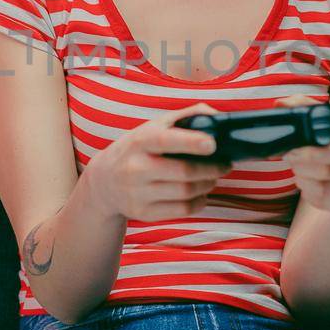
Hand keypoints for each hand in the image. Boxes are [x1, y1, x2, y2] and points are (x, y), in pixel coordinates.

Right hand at [85, 103, 234, 222]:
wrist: (104, 181)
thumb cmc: (138, 149)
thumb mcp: (153, 127)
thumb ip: (185, 116)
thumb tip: (217, 117)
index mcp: (140, 141)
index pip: (166, 140)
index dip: (191, 142)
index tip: (212, 144)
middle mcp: (136, 168)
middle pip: (184, 172)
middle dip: (212, 169)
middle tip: (224, 165)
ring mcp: (137, 193)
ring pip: (186, 193)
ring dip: (208, 184)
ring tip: (213, 177)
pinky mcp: (143, 213)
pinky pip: (182, 210)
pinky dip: (199, 202)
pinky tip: (201, 193)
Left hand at [274, 95, 329, 216]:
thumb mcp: (327, 122)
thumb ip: (303, 106)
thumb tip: (281, 104)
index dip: (309, 153)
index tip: (292, 150)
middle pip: (327, 173)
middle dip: (301, 166)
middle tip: (291, 159)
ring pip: (323, 191)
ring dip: (303, 180)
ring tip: (299, 170)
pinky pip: (325, 204)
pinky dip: (310, 195)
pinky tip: (310, 184)